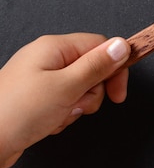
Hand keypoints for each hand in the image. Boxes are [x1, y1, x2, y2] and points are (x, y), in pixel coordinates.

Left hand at [0, 33, 130, 167]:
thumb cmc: (17, 112)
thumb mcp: (67, 86)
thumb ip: (97, 65)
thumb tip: (121, 46)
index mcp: (55, 47)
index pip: (100, 46)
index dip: (114, 68)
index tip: (117, 91)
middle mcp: (48, 59)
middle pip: (92, 68)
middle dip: (92, 91)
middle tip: (78, 102)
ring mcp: (42, 79)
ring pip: (81, 88)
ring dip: (77, 106)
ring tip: (59, 114)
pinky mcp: (39, 98)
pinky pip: (66, 102)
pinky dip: (64, 115)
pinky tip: (50, 122)